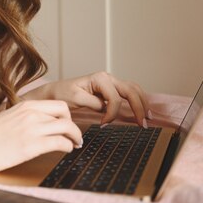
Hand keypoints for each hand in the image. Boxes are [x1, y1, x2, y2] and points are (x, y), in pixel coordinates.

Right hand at [0, 100, 82, 175]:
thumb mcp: (6, 119)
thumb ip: (23, 117)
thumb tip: (38, 123)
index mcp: (24, 105)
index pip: (58, 104)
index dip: (66, 116)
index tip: (66, 126)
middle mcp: (30, 113)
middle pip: (66, 113)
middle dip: (73, 125)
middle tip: (73, 136)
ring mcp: (31, 128)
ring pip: (67, 127)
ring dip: (74, 137)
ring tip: (73, 145)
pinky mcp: (31, 146)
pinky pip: (60, 143)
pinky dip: (67, 147)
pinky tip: (64, 152)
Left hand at [23, 72, 151, 127]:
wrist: (55, 91)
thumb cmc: (62, 93)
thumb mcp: (75, 99)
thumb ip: (93, 103)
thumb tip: (107, 109)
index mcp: (99, 78)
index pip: (114, 98)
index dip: (112, 113)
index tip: (104, 125)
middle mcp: (107, 78)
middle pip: (131, 90)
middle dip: (139, 107)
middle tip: (143, 124)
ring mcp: (110, 82)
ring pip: (134, 89)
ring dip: (143, 103)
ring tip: (147, 118)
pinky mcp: (110, 89)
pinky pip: (129, 92)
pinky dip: (138, 100)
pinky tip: (142, 111)